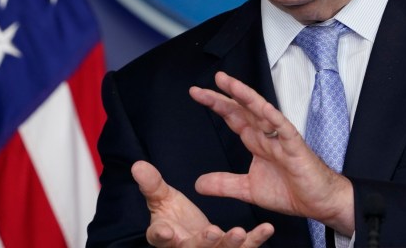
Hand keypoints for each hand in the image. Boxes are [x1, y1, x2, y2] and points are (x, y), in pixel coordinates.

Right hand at [131, 160, 273, 246]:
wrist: (192, 235)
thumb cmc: (175, 217)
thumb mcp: (162, 200)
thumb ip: (152, 185)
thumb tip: (137, 165)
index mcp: (167, 237)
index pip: (160, 238)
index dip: (162, 234)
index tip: (166, 230)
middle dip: (203, 243)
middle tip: (212, 232)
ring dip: (231, 243)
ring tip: (239, 232)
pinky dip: (256, 240)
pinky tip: (267, 228)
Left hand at [189, 71, 355, 234]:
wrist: (317, 203)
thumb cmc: (289, 191)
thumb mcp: (248, 189)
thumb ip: (224, 184)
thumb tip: (198, 184)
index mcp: (256, 141)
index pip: (233, 117)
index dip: (216, 104)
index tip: (197, 93)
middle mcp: (266, 135)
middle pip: (243, 109)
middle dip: (225, 96)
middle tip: (205, 85)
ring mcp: (281, 139)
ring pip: (261, 112)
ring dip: (246, 97)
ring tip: (230, 84)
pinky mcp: (295, 147)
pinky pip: (284, 128)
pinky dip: (273, 117)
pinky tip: (262, 107)